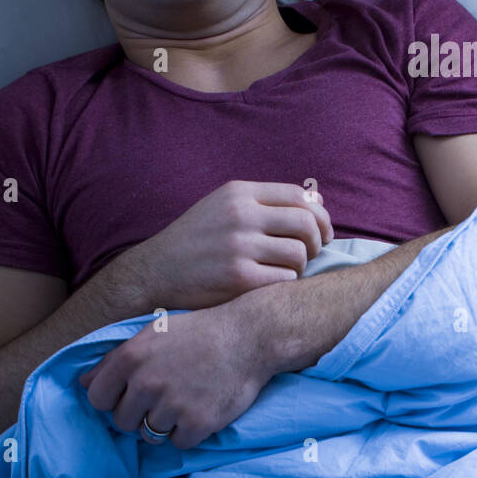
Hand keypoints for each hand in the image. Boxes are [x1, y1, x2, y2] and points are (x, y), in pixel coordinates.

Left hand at [78, 295, 277, 449]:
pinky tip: (202, 407)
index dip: (113, 399)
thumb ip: (116, 359)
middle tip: (166, 396)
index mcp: (131, 357)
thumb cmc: (202, 331)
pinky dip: (190, 431)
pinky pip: (179, 443)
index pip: (97, 398)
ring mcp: (172, 404)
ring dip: (166, 423)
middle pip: (122, 422)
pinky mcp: (197, 423)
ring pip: (150, 435)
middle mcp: (147, 382)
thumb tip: (83, 383)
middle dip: (140, 413)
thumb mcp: (155, 332)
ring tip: (186, 399)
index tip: (133, 393)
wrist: (252, 335)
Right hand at [122, 180, 334, 311]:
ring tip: (286, 269)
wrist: (153, 272)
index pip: (299, 196)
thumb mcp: (224, 206)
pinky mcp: (238, 279)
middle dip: (317, 240)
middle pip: (306, 223)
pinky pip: (285, 280)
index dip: (320, 214)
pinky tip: (270, 283)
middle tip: (311, 253)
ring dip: (301, 265)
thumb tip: (318, 202)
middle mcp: (241, 216)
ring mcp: (239, 247)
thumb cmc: (196, 239)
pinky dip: (285, 283)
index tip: (322, 231)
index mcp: (239, 193)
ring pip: (300, 254)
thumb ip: (266, 202)